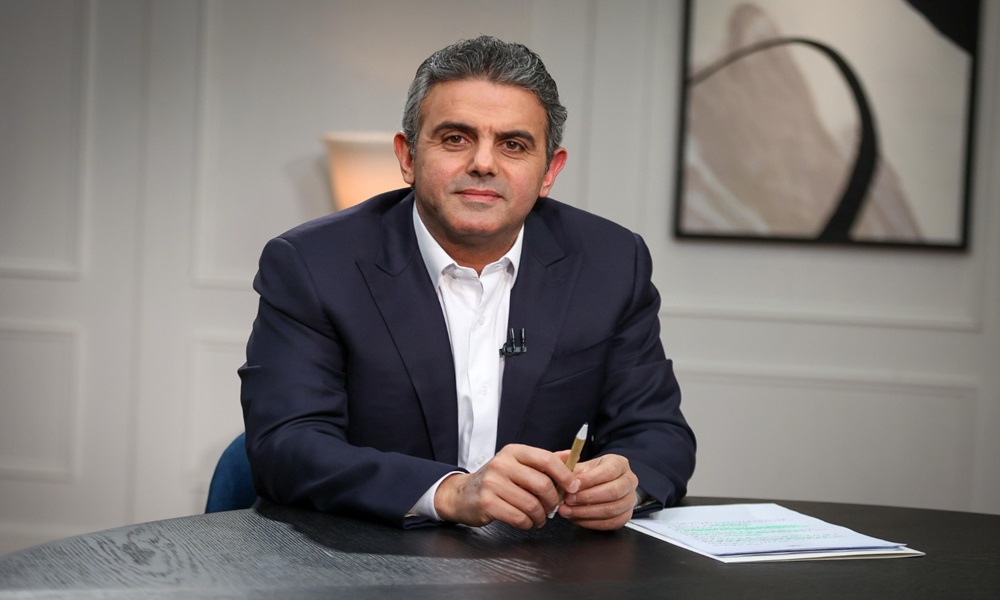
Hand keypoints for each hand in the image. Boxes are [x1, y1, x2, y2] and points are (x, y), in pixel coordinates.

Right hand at [433, 444, 578, 528]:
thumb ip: (543, 461)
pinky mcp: (486, 502)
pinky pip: (518, 517)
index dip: (565, 475)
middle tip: (552, 508)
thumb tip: (570, 455)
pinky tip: (526, 522)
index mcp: (513, 452)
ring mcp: (492, 483)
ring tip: (539, 518)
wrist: (462, 494)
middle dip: (552, 501)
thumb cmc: (495, 481)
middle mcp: (502, 464)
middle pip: (542, 484)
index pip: (546, 459)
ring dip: (540, 516)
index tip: (573, 488)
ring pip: (531, 504)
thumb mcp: (517, 465)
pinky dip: (527, 523)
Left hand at [556, 453, 637, 529]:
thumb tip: (559, 474)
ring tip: (568, 511)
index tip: (572, 485)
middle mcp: (629, 481)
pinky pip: (610, 523)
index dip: (589, 480)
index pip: (608, 471)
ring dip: (586, 512)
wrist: (604, 485)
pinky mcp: (625, 516)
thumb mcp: (583, 466)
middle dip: (587, 497)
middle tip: (568, 500)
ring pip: (611, 509)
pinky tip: (576, 518)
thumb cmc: (592, 475)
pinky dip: (591, 522)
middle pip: (613, 492)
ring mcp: (630, 500)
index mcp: (620, 464)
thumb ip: (571, 469)